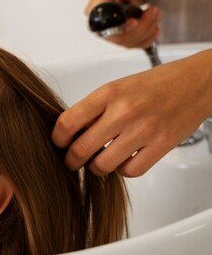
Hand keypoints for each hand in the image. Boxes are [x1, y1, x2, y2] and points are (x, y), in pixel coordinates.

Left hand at [52, 50, 211, 176]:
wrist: (196, 82)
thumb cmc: (153, 85)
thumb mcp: (117, 87)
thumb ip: (93, 109)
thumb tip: (67, 134)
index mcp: (108, 93)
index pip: (67, 123)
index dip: (57, 139)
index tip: (59, 143)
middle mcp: (124, 111)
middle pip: (81, 150)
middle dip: (71, 160)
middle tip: (72, 161)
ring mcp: (144, 130)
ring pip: (102, 166)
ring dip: (95, 168)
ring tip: (98, 160)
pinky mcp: (162, 145)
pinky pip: (130, 172)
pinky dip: (122, 170)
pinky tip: (123, 160)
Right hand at [86, 0, 160, 48]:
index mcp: (96, 4)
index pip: (103, 23)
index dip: (119, 27)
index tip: (135, 21)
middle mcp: (98, 21)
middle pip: (116, 37)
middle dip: (140, 28)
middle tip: (154, 11)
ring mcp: (107, 30)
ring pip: (125, 42)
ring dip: (146, 32)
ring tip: (155, 14)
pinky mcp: (117, 35)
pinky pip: (131, 44)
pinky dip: (146, 38)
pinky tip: (153, 27)